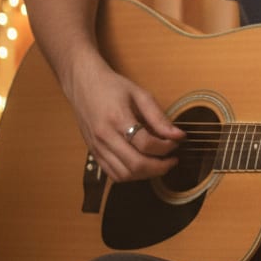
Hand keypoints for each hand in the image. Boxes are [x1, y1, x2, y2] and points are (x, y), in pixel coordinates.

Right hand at [68, 58, 184, 182]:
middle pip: (136, 164)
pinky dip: (131, 176)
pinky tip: (142, 166)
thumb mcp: (140, 94)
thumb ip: (159, 117)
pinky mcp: (93, 153)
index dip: (166, 147)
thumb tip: (178, 135)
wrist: (82, 84)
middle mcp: (105, 137)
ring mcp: (97, 147)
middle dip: (160, 167)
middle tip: (172, 160)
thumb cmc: (111, 86)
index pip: (146, 144)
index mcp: (117, 119)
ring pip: (124, 175)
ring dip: (146, 174)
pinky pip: (113, 174)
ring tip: (159, 164)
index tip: (176, 143)